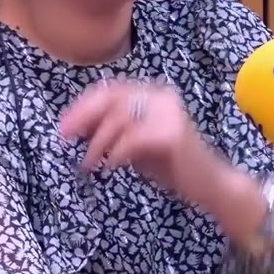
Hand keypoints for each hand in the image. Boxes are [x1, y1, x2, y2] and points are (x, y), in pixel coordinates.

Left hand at [58, 78, 218, 202]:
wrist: (207, 184)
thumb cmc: (171, 165)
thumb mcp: (134, 142)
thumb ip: (111, 130)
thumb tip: (76, 124)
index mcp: (154, 94)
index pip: (112, 90)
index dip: (84, 105)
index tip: (65, 124)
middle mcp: (162, 97)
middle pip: (112, 99)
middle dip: (84, 118)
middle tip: (66, 137)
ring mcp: (169, 113)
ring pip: (119, 119)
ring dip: (98, 143)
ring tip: (90, 163)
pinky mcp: (172, 134)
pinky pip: (132, 139)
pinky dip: (116, 153)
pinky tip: (112, 167)